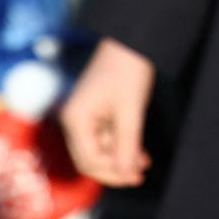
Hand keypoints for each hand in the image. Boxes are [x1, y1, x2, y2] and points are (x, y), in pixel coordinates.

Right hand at [60, 38, 154, 185]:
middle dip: (114, 168)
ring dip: (120, 157)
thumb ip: (127, 145)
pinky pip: (104, 137)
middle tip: (139, 175)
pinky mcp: (94, 112)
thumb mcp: (131, 111)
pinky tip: (139, 152)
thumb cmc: (128, 70)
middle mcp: (74, 120)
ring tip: (144, 162)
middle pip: (90, 159)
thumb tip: (127, 174)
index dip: (112, 172)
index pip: (89, 160)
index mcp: (76, 120)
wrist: (130, 41)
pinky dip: (120, 145)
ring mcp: (83, 116)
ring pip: (98, 149)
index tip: (136, 177)